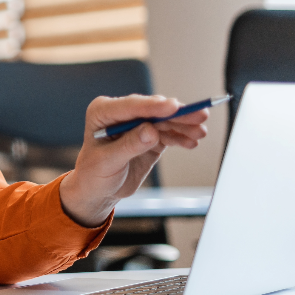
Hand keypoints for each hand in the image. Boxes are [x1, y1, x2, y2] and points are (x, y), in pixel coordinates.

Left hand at [59, 94, 209, 226]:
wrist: (98, 189)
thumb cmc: (94, 173)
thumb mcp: (108, 161)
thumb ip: (129, 145)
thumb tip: (151, 131)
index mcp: (102, 112)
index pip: (131, 106)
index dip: (153, 106)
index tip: (173, 106)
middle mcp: (121, 113)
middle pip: (153, 110)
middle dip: (177, 114)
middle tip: (200, 116)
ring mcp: (137, 124)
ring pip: (164, 120)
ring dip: (184, 125)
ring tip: (200, 132)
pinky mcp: (150, 136)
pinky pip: (168, 133)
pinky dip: (181, 137)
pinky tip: (191, 142)